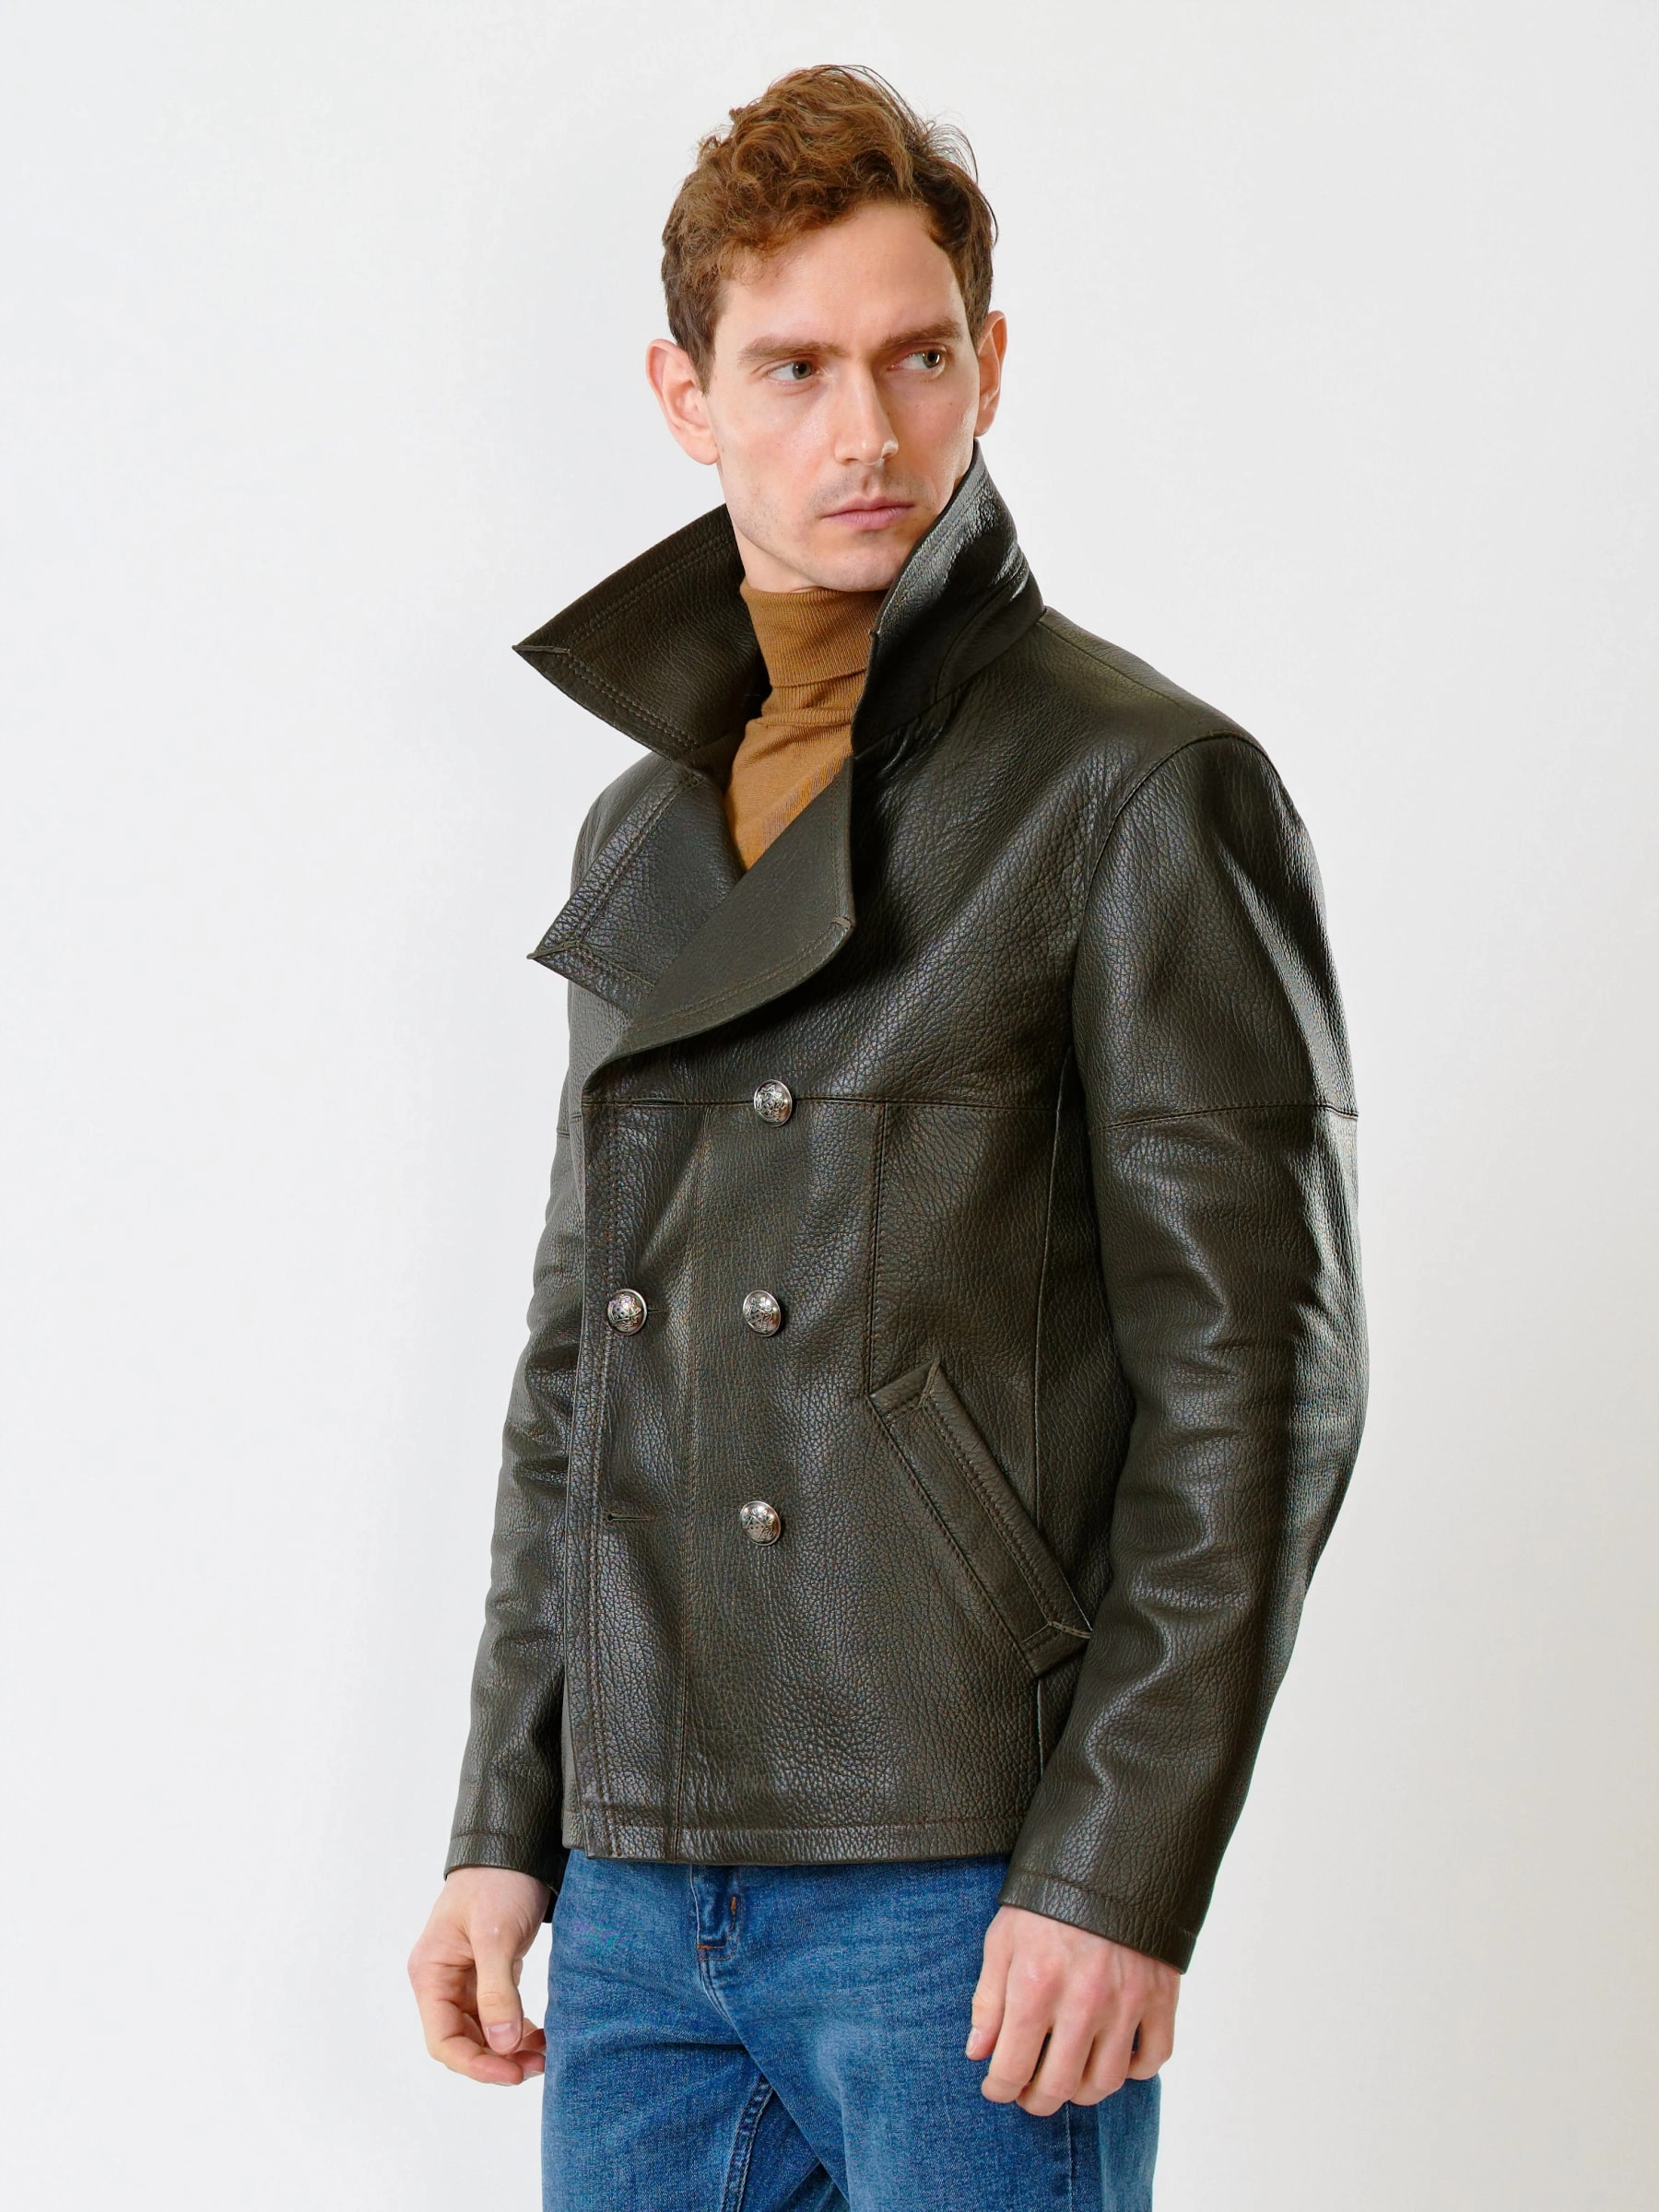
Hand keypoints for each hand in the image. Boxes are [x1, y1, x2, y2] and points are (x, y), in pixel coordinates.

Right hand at [408, 1867, 551, 2085]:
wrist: (517, 1844)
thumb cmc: (498, 1882)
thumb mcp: (496, 1935)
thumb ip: (496, 1991)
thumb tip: (502, 2046)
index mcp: (431, 1973)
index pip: (443, 2039)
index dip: (475, 2064)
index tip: (512, 2073)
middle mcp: (443, 1980)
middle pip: (463, 2041)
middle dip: (498, 2059)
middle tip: (539, 2065)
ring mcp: (467, 1977)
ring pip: (483, 2032)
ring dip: (510, 2048)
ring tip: (545, 2054)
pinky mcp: (490, 1971)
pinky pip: (499, 2014)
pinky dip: (518, 2028)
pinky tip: (540, 2035)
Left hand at [967, 1903, 1179, 2114]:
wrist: (1108, 1857)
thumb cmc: (1047, 1899)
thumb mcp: (1003, 1938)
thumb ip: (988, 2000)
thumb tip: (978, 2053)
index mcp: (1036, 1987)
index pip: (1012, 2068)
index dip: (998, 2088)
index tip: (996, 2087)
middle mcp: (1083, 2002)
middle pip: (1059, 2087)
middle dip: (1036, 2101)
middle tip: (1029, 2094)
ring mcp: (1126, 2003)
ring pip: (1105, 2082)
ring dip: (1081, 2092)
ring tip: (1067, 2079)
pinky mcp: (1160, 1996)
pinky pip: (1154, 2058)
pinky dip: (1135, 2070)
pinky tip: (1114, 2058)